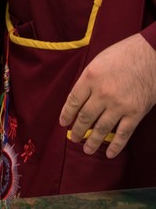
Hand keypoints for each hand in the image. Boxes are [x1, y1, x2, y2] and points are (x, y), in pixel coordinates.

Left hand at [60, 33, 155, 157]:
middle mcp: (102, 94)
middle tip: (73, 138)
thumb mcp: (98, 62)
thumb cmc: (124, 55)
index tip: (63, 122)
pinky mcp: (135, 113)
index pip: (73, 101)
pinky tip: (109, 153)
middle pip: (85, 117)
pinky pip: (123, 133)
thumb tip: (80, 98)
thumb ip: (88, 80)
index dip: (66, 114)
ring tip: (86, 149)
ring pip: (101, 128)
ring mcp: (119, 105)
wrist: (152, 56)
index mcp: (90, 79)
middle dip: (77, 130)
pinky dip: (116, 145)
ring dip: (92, 141)